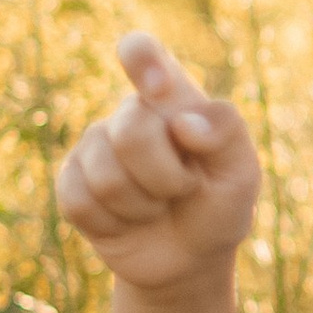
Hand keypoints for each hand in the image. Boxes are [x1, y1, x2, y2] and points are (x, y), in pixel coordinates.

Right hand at [57, 34, 260, 293]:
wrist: (189, 260)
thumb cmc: (219, 205)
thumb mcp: (241, 173)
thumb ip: (226, 134)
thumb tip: (184, 123)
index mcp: (172, 97)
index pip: (142, 52)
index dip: (141, 59)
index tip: (158, 88)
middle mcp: (129, 114)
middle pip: (131, 132)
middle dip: (165, 177)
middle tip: (184, 189)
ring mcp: (95, 146)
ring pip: (105, 175)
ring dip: (142, 206)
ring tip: (156, 207)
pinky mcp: (71, 183)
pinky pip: (79, 202)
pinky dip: (113, 225)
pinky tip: (127, 222)